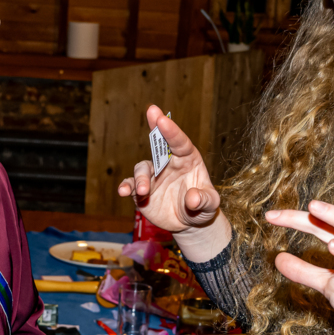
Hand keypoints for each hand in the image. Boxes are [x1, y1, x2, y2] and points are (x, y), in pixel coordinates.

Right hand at [117, 106, 231, 263]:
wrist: (189, 223)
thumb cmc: (203, 207)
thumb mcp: (210, 205)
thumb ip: (204, 200)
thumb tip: (192, 199)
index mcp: (188, 160)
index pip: (180, 142)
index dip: (172, 130)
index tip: (163, 118)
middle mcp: (168, 163)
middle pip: (159, 143)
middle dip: (155, 127)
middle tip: (151, 110)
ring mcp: (153, 176)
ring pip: (142, 168)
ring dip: (141, 178)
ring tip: (143, 191)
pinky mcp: (141, 190)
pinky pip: (131, 185)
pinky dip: (126, 186)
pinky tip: (123, 191)